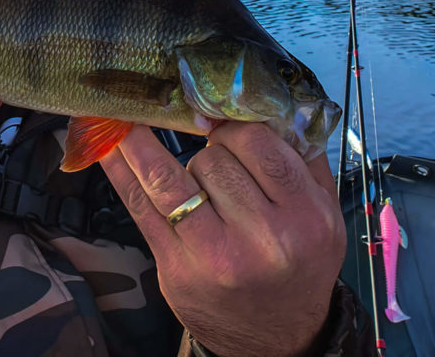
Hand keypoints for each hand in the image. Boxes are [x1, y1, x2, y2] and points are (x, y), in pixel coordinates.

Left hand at [100, 122, 345, 356]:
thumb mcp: (325, 212)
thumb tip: (271, 102)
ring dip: (145, 145)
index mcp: (306, 215)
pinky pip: (141, 205)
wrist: (275, 340)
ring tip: (127, 118)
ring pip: (171, 177)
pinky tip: (109, 145)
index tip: (221, 123)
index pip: (258, 143)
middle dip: (205, 149)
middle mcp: (264, 237)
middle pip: (213, 159)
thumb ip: (304, 157)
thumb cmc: (298, 266)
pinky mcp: (177, 267)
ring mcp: (216, 255)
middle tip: (209, 160)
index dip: (233, 125)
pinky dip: (121, 170)